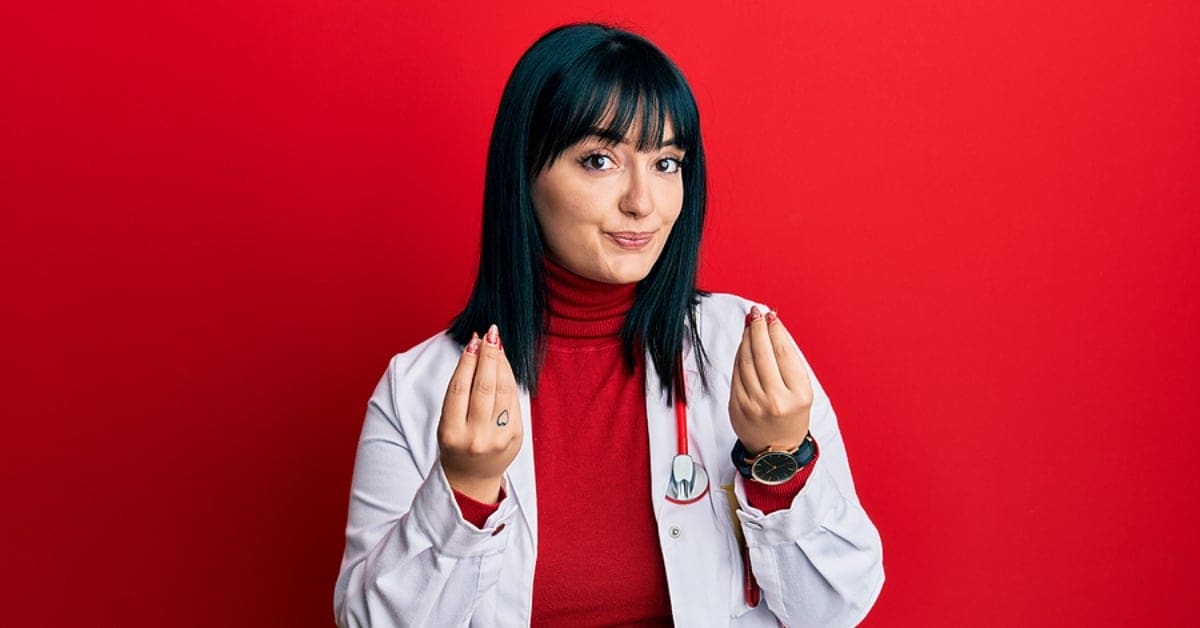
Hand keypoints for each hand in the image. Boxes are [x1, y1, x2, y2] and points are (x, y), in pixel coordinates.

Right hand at [438, 324, 522, 503]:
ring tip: (497, 345)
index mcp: (451, 432)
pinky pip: (513, 401)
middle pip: (484, 386)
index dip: (468, 360)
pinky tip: (504, 366)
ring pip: (503, 391)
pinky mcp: (515, 437)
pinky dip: (509, 380)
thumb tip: (476, 351)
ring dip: (501, 363)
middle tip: (490, 335)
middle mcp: (476, 437)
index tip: (473, 341)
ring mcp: (498, 438)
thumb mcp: (446, 422)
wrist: (471, 479)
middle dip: (489, 356)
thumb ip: (459, 392)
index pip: (460, 388)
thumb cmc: (456, 444)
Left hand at [729, 306, 813, 453]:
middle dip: (758, 329)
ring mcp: (753, 404)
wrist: (775, 451)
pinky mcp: (737, 406)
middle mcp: (775, 400)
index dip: (776, 331)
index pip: (784, 354)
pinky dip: (738, 355)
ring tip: (750, 324)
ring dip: (746, 338)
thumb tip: (773, 328)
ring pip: (745, 361)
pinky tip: (743, 344)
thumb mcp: (801, 391)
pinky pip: (735, 373)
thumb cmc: (791, 417)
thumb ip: (788, 362)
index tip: (771, 317)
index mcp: (798, 395)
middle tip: (756, 313)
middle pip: (762, 354)